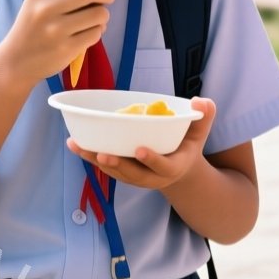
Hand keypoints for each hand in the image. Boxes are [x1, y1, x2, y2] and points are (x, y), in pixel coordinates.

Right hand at [0, 0, 114, 85]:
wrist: (16, 60)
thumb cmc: (32, 26)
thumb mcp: (36, 1)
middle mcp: (47, 9)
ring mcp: (57, 30)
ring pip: (99, 14)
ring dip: (103, 15)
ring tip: (96, 18)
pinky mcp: (67, 48)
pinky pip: (96, 33)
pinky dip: (98, 31)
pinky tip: (89, 32)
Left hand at [66, 98, 215, 190]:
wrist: (177, 168)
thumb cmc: (188, 143)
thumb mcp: (200, 131)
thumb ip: (204, 116)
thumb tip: (199, 102)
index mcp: (173, 167)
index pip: (163, 167)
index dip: (152, 160)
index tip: (140, 149)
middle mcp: (152, 177)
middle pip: (133, 175)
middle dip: (118, 165)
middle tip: (103, 155)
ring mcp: (135, 176)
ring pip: (115, 171)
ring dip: (95, 160)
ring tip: (79, 146)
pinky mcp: (122, 172)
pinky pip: (105, 166)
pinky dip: (89, 156)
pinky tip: (75, 143)